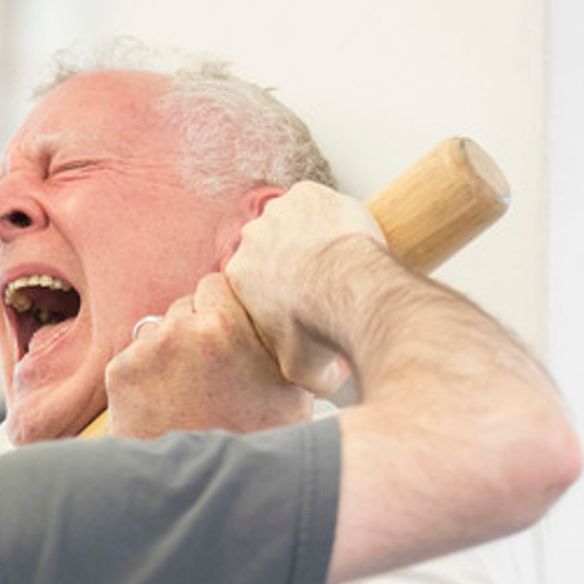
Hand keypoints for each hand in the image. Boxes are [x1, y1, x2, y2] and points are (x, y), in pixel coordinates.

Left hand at [105, 273, 311, 439]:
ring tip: (189, 394)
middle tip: (210, 372)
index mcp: (225, 324)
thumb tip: (309, 327)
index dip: (224, 309)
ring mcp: (145, 351)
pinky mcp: (120, 373)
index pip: (217, 283)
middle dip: (196, 330)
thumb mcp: (295, 392)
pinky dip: (146, 377)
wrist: (204, 495)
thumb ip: (293, 346)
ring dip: (171, 352)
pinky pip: (135, 358)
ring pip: (159, 331)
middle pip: (185, 306)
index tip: (228, 335)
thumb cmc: (258, 444)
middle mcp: (180, 329)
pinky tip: (165, 406)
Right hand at [224, 183, 385, 396]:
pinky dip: (326, 212)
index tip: (295, 292)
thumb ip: (295, 376)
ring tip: (333, 254)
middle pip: (269, 246)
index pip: (250, 276)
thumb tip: (312, 389)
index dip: (274, 285)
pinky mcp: (305, 193)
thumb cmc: (317, 329)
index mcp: (236, 278)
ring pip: (291, 221)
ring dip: (306, 233)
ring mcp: (277, 213)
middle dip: (288, 259)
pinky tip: (342, 231)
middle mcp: (249, 241)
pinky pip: (313, 199)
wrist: (347, 292)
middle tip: (319, 275)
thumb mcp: (298, 370)